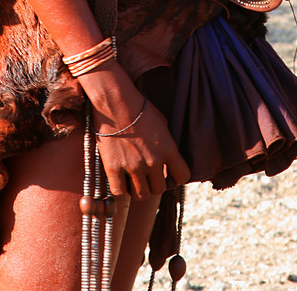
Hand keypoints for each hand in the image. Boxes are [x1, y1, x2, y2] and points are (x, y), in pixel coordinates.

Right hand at [81, 63, 189, 199]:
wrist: (114, 101)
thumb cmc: (138, 108)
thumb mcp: (162, 123)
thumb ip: (167, 144)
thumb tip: (168, 158)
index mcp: (168, 148)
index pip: (182, 176)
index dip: (176, 177)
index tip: (168, 174)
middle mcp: (153, 160)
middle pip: (159, 189)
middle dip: (154, 184)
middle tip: (147, 176)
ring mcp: (133, 166)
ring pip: (141, 195)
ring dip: (138, 189)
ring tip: (133, 179)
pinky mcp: (114, 168)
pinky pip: (120, 192)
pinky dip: (120, 188)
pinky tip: (119, 179)